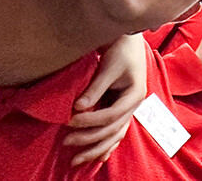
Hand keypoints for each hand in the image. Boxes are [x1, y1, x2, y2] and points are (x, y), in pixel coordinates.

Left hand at [65, 35, 146, 165]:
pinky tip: (98, 157)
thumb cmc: (121, 50)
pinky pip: (115, 132)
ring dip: (96, 149)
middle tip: (66, 142)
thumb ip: (95, 88)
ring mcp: (129, 109)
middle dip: (89, 140)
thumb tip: (78, 107)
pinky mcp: (121, 109)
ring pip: (114, 136)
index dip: (90, 121)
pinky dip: (107, 145)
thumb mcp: (109, 67)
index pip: (111, 115)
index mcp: (134, 95)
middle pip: (112, 130)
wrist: (129, 40)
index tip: (69, 120)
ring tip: (76, 160)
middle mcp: (134, 106)